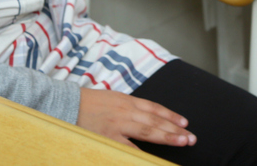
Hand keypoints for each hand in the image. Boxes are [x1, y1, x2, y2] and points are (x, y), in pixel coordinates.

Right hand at [78, 88, 196, 148]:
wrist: (66, 104)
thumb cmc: (87, 103)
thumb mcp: (111, 99)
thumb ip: (128, 107)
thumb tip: (145, 116)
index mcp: (127, 100)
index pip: (154, 108)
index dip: (170, 115)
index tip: (184, 123)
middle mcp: (125, 111)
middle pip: (155, 121)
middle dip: (175, 129)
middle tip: (191, 137)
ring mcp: (117, 125)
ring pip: (147, 131)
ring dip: (167, 137)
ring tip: (182, 141)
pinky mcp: (108, 137)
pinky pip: (128, 147)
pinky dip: (141, 153)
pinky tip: (153, 157)